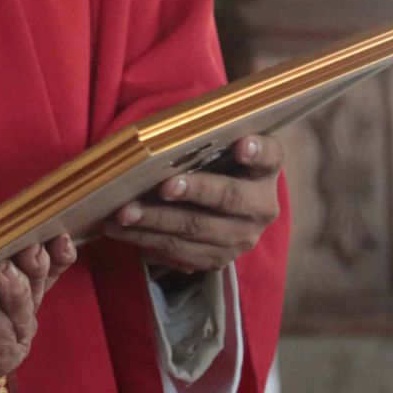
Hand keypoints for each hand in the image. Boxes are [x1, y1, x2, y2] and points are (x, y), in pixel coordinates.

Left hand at [0, 223, 76, 388]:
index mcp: (20, 289)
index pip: (49, 269)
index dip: (59, 254)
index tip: (59, 235)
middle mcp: (22, 315)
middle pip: (39, 286)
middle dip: (36, 266)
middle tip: (29, 249)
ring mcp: (13, 341)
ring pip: (23, 311)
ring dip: (13, 289)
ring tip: (0, 270)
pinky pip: (0, 333)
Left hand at [99, 134, 283, 272]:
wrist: (226, 209)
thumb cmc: (216, 165)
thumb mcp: (219, 147)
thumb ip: (204, 138)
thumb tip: (162, 133)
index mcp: (266, 171)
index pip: (269, 157)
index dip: (256, 151)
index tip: (241, 145)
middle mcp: (261, 208)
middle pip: (228, 199)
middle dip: (192, 192)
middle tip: (161, 187)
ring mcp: (241, 238)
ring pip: (197, 230)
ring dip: (157, 222)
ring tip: (123, 213)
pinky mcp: (219, 259)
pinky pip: (181, 253)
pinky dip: (149, 241)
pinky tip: (123, 232)